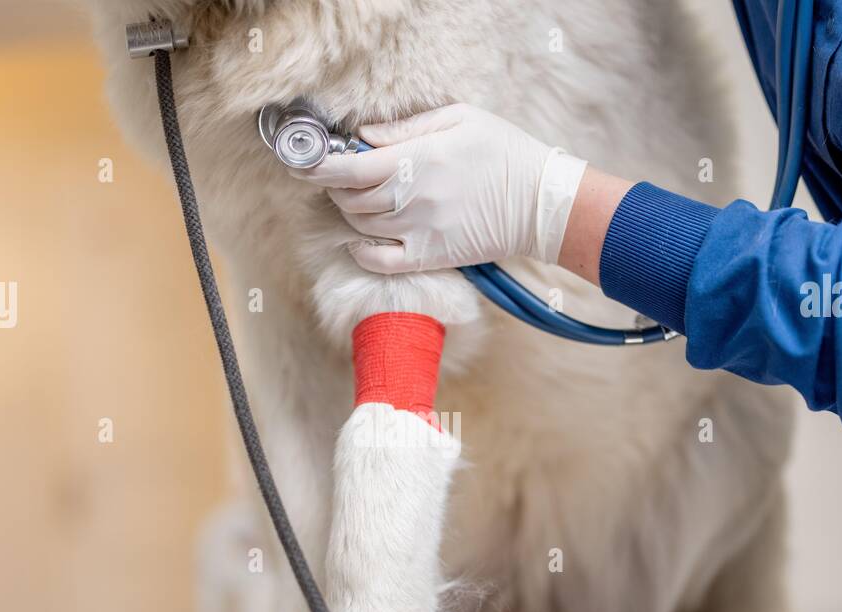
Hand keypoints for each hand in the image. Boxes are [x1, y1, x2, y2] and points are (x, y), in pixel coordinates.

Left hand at [291, 103, 586, 273]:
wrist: (538, 201)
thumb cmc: (502, 151)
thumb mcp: (458, 119)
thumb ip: (405, 128)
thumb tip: (361, 136)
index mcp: (415, 161)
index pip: (347, 168)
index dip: (317, 166)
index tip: (303, 161)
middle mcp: (410, 199)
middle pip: (349, 199)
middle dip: (335, 186)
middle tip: (341, 174)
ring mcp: (417, 232)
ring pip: (360, 227)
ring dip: (350, 212)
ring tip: (358, 198)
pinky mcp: (428, 257)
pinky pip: (379, 261)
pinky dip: (360, 251)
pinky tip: (361, 239)